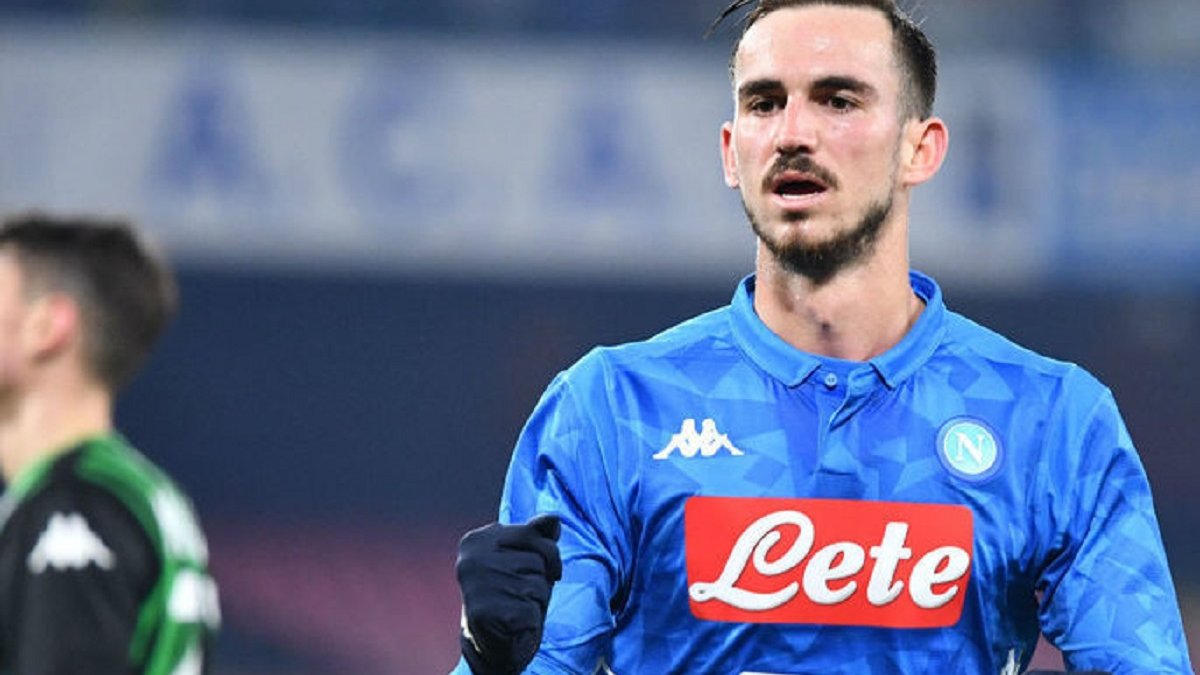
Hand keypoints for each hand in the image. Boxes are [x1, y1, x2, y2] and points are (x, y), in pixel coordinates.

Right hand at [457, 514, 562, 674]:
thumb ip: (537, 535)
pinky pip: (534, 605)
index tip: (537, 566)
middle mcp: (473, 560)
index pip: (532, 532)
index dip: (546, 552)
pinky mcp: (489, 612)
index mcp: (476, 540)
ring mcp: (479, 585)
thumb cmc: (511, 591)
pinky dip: (533, 615)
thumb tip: (554, 518)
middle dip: (543, 575)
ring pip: (539, 582)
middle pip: (538, 557)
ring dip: (539, 597)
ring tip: (518, 604)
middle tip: (525, 591)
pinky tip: (517, 620)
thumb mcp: (524, 557)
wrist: (492, 639)